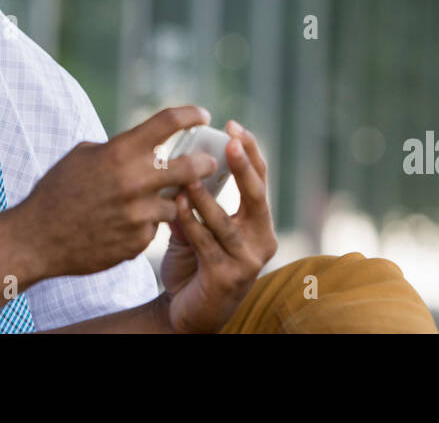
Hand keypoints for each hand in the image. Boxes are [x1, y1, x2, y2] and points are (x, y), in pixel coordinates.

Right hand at [15, 106, 220, 279]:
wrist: (37, 239)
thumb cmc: (57, 192)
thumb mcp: (83, 156)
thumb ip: (116, 149)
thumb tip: (141, 146)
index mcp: (119, 152)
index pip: (167, 122)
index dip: (191, 114)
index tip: (203, 115)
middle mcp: (134, 181)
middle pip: (191, 167)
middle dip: (205, 164)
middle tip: (208, 164)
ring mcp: (138, 214)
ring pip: (175, 205)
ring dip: (168, 203)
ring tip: (148, 204)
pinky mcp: (137, 242)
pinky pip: (153, 230)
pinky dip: (145, 227)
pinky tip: (122, 226)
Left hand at [160, 120, 277, 332]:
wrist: (187, 313)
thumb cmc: (196, 265)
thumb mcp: (198, 227)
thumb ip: (196, 201)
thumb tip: (182, 164)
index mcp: (258, 223)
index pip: (260, 180)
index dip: (250, 152)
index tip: (233, 126)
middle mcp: (262, 240)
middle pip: (257, 195)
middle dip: (244, 165)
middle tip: (230, 140)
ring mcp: (248, 261)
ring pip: (227, 221)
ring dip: (205, 197)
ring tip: (188, 175)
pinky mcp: (228, 278)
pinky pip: (207, 244)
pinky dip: (191, 223)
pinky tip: (176, 206)